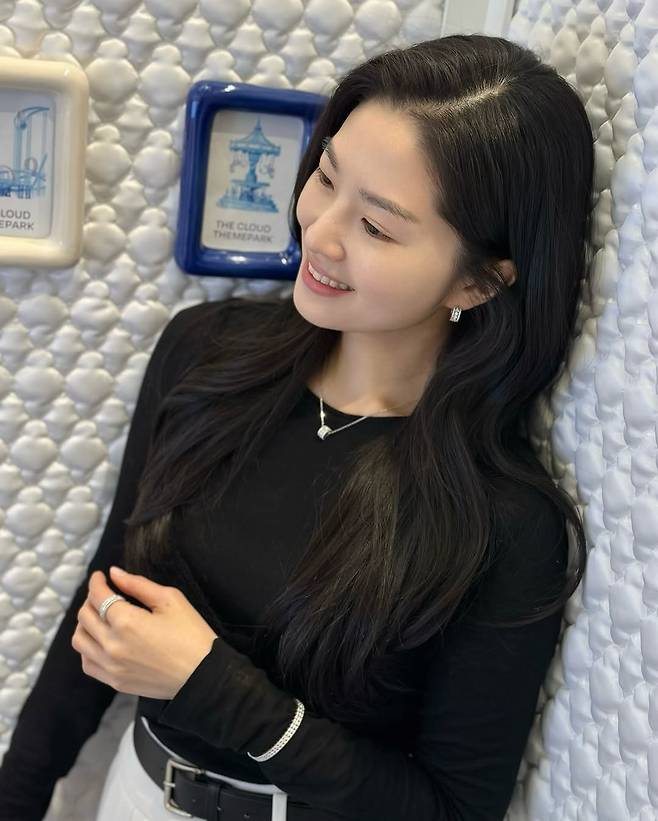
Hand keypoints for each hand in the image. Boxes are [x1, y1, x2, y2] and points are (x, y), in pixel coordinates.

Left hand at [72, 566, 217, 699]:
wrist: (202, 675)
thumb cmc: (191, 633)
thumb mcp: (170, 600)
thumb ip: (138, 584)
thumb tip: (114, 573)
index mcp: (127, 622)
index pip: (98, 596)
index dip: (96, 582)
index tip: (101, 576)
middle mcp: (112, 645)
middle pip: (85, 616)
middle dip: (91, 599)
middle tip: (104, 593)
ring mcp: (111, 666)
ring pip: (79, 640)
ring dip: (85, 623)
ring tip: (99, 616)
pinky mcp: (115, 681)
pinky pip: (87, 663)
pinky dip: (88, 648)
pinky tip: (101, 640)